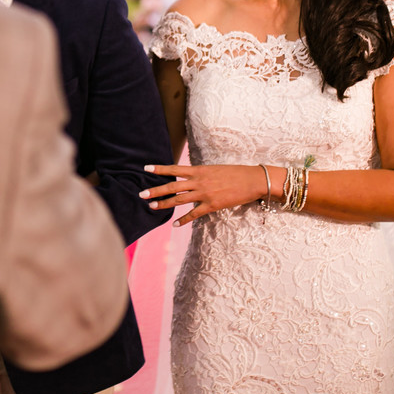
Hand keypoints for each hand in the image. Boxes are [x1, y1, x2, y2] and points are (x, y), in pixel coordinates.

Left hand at [139, 163, 266, 226]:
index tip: (145, 168)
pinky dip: (184, 220)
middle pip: (172, 186)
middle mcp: (199, 181)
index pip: (174, 169)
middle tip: (141, 194)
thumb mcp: (214, 169)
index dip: (159, 169)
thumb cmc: (235, 173)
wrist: (252, 180)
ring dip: (164, 204)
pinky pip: (194, 214)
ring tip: (152, 207)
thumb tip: (190, 177)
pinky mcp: (212, 205)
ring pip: (179, 200)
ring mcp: (204, 194)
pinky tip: (175, 224)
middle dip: (156, 190)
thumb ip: (200, 174)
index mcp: (199, 170)